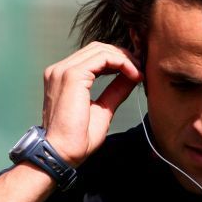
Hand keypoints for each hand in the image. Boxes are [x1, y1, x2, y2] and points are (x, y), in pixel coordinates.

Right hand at [41, 42, 143, 166]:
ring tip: (139, 73)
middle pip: (97, 49)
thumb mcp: (103, 110)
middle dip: (123, 56)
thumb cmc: (78, 139)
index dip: (117, 60)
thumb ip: (115, 91)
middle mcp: (60, 70)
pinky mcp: (72, 75)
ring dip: (124, 58)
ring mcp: (64, 70)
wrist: (62, 153)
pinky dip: (121, 62)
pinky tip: (133, 74)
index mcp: (63, 77)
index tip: (136, 72)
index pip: (93, 57)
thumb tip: (131, 77)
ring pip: (101, 50)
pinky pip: (103, 58)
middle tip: (141, 69)